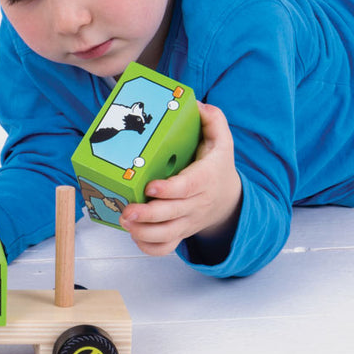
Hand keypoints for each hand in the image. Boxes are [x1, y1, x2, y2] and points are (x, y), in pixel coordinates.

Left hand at [119, 101, 241, 256]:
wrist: (228, 199)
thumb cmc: (217, 168)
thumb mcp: (222, 140)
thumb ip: (213, 120)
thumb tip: (197, 105)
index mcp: (205, 179)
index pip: (188, 187)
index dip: (169, 190)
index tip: (151, 187)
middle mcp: (196, 203)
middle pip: (172, 214)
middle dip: (148, 215)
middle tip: (127, 211)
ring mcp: (187, 221)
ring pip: (166, 235)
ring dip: (143, 232)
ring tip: (125, 221)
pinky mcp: (179, 232)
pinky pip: (164, 248)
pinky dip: (148, 246)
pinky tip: (134, 235)